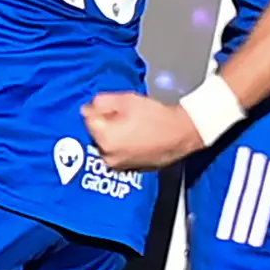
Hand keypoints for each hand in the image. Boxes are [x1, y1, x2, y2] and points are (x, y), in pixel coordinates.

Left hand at [81, 90, 202, 173]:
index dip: (98, 109)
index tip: (112, 106)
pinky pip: (117, 153)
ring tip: (131, 126)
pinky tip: (136, 137)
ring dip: (112, 135)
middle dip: (104, 123)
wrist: (182, 134)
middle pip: (96, 134)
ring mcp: (118, 166)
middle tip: (124, 115)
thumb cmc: (155, 116)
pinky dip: (122, 145)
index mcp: (104, 139)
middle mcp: (107, 157)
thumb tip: (87, 109)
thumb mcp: (126, 100)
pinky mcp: (129, 169)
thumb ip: (101, 102)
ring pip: (106, 144)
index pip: (88, 119)